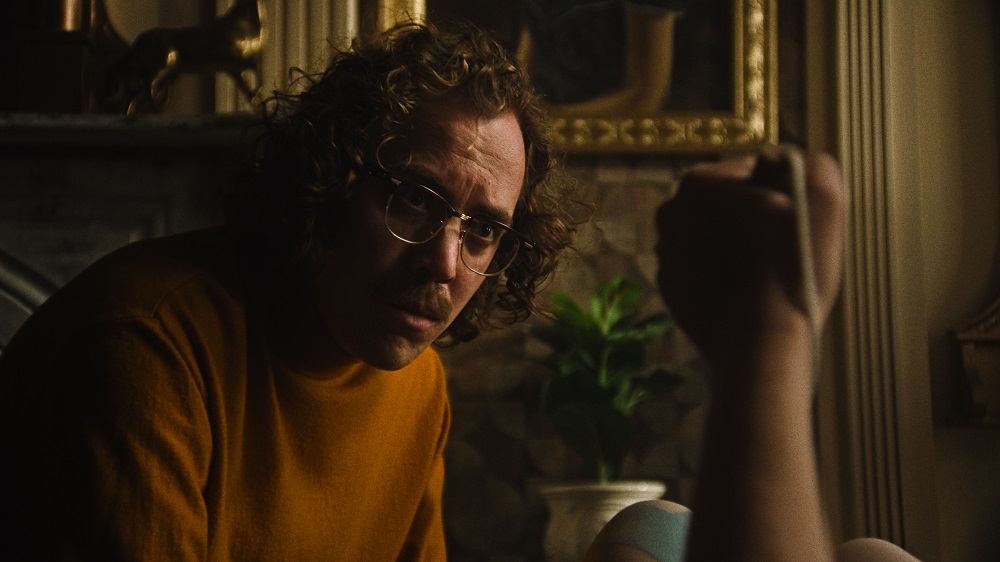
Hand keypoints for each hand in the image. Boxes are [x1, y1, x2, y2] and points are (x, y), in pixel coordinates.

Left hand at [654, 151, 845, 368]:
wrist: (759, 341)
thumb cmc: (792, 269)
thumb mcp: (823, 203)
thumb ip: (817, 169)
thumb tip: (810, 165)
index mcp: (700, 182)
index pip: (754, 171)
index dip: (784, 192)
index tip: (797, 218)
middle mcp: (672, 213)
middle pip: (729, 203)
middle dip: (755, 217)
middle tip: (784, 245)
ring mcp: (666, 253)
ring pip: (716, 236)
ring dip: (739, 246)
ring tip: (768, 270)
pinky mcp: (670, 289)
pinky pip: (703, 270)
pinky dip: (723, 276)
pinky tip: (748, 291)